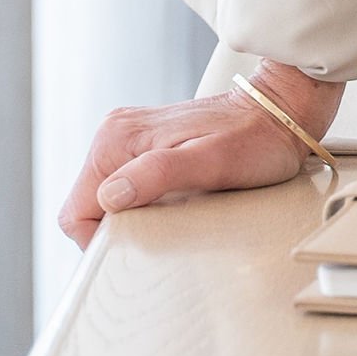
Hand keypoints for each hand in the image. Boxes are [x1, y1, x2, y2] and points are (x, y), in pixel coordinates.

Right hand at [57, 61, 345, 247]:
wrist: (280, 112)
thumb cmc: (255, 140)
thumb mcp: (212, 162)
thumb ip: (159, 174)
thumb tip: (110, 196)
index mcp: (118, 139)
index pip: (76, 212)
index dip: (100, 240)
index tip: (139, 243)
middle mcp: (117, 133)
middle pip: (89, 206)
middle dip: (117, 228)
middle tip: (163, 229)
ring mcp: (131, 137)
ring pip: (106, 199)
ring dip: (131, 217)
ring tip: (174, 213)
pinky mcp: (147, 144)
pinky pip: (126, 186)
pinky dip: (143, 203)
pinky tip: (175, 202)